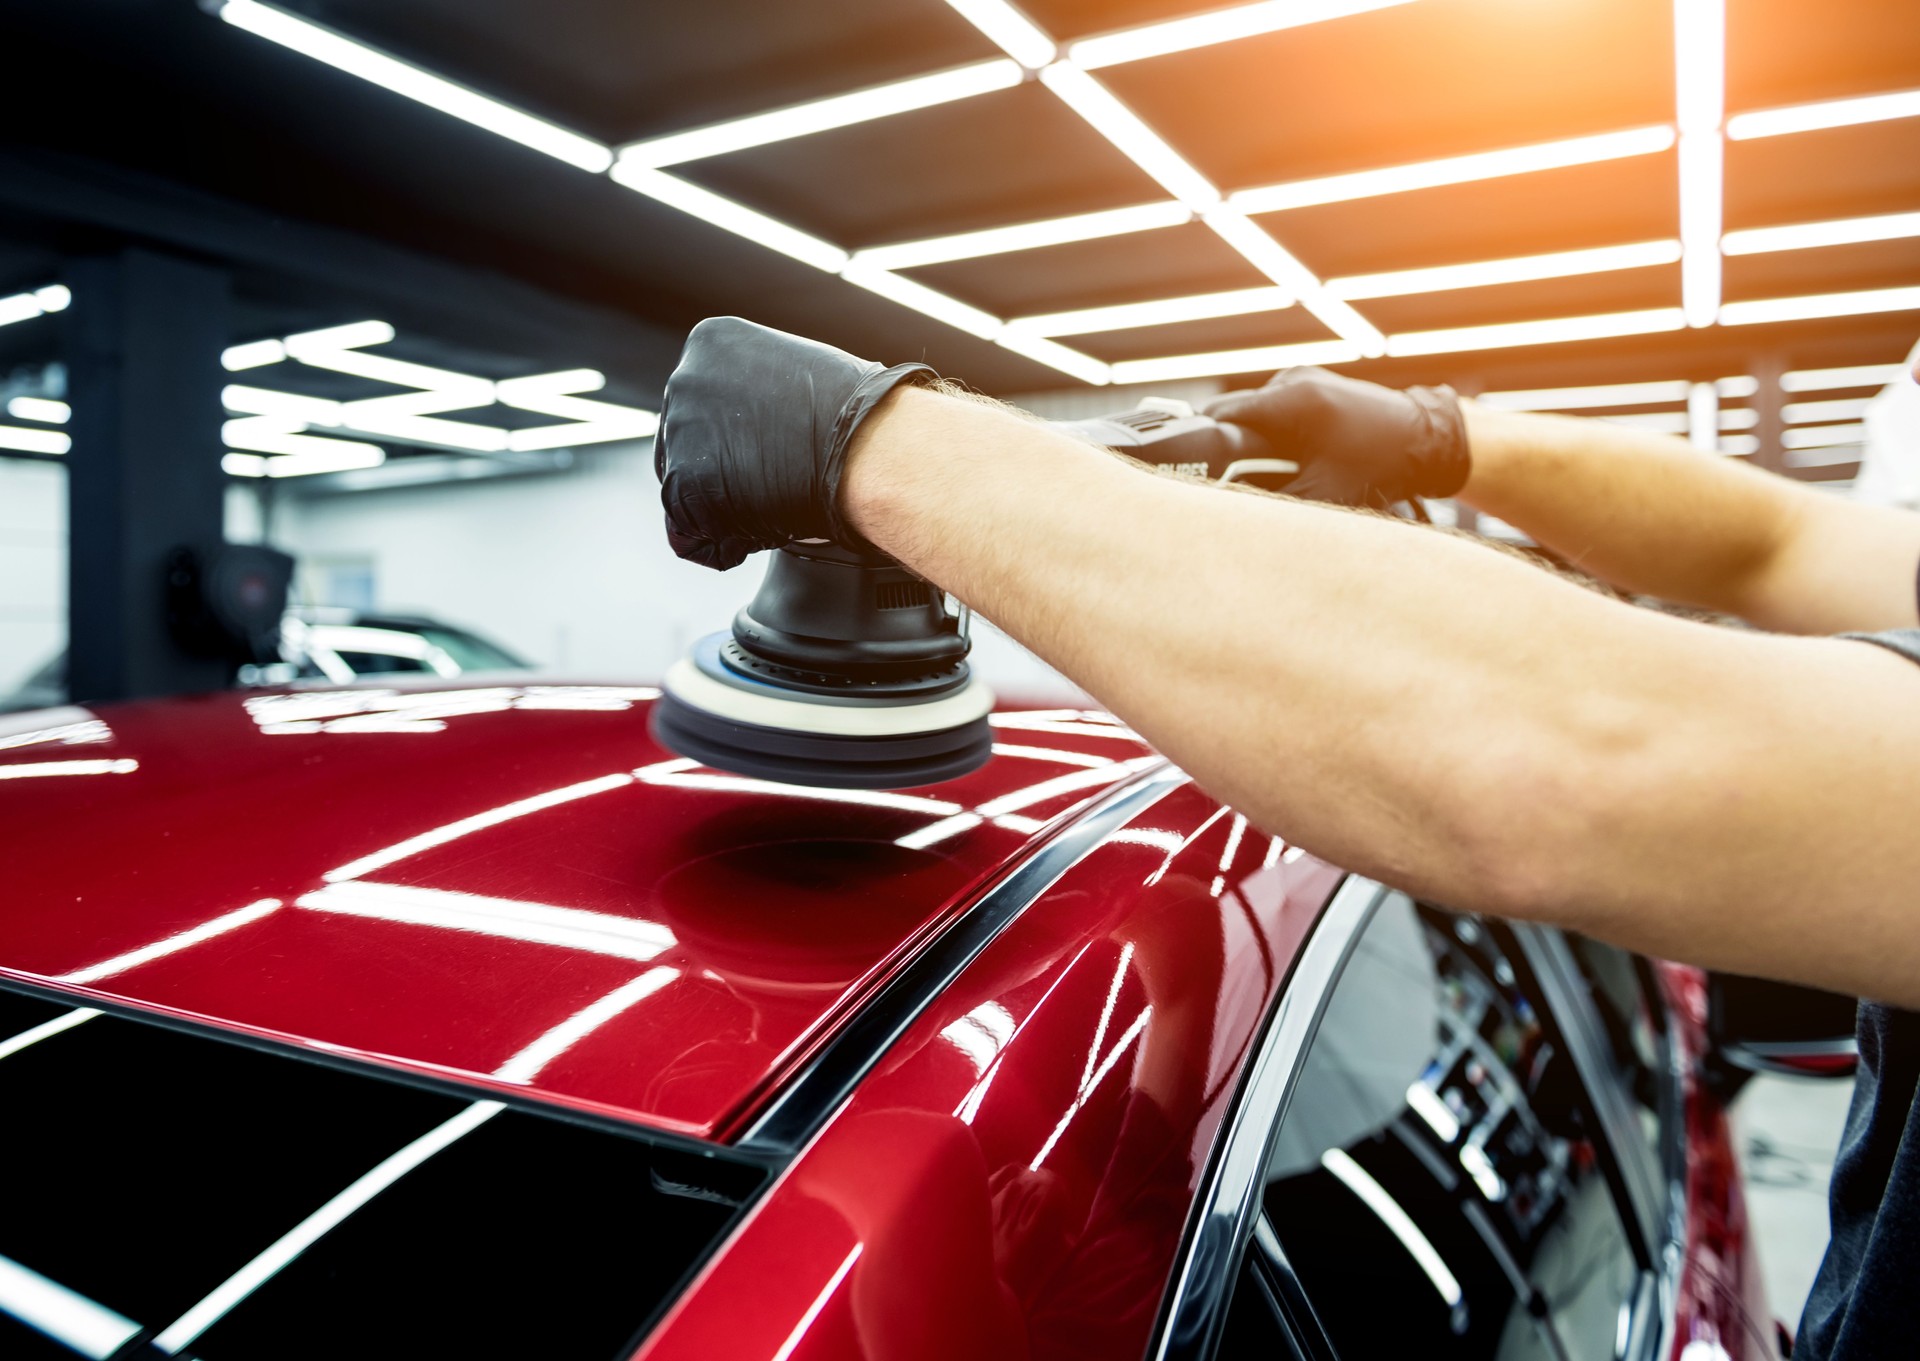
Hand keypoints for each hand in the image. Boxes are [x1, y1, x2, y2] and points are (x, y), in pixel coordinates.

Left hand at [654, 316, 933, 568]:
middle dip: (725, 477)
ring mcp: (679, 430)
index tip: (773, 452)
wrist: (870, 448)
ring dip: (728, 510)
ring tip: (779, 498)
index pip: (699, 409)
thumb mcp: (793, 378)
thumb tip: (747, 430)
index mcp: (709, 343)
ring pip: (686, 495)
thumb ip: (755, 394)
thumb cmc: (855, 416)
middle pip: (684, 450)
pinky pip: (691, 537)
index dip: (739, 444)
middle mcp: (684, 379)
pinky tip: (768, 525)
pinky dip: (727, 545)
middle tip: (777, 481)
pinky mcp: (684, 484)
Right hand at [1203, 367, 1468, 508]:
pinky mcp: (1316, 384)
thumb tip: (1232, 514)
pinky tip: (1281, 455)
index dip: (1199, 441)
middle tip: (1220, 477)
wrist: (1430, 440)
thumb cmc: (1382, 465)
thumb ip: (1274, 500)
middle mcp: (1294, 381)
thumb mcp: (1324, 493)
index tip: (1184, 465)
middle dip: (1227, 444)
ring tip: (1258, 469)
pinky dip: (1271, 430)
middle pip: (1236, 411)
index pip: (1221, 415)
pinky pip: (1275, 406)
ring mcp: (1306, 378)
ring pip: (1255, 409)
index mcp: (1291, 401)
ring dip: (1251, 438)